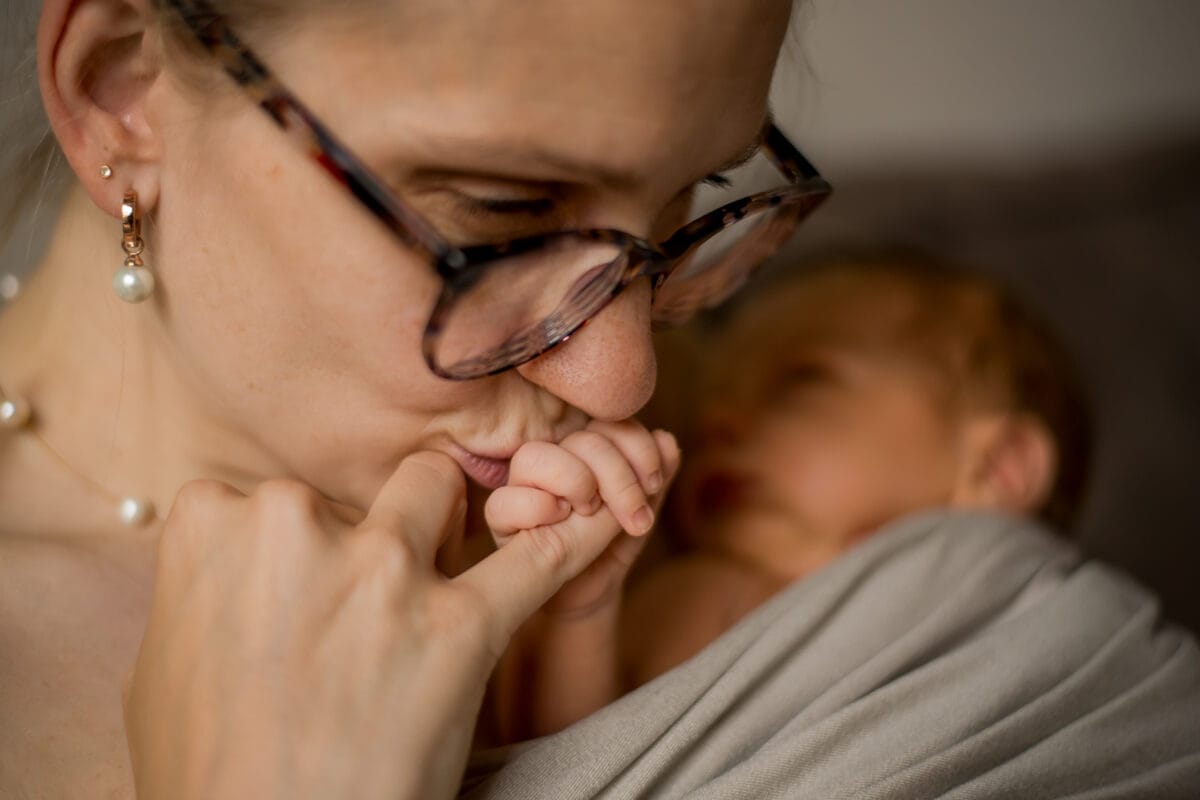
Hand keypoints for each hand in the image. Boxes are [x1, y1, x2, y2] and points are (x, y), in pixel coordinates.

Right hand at [123, 452, 629, 799]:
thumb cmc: (205, 778)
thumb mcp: (160, 673)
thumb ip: (205, 592)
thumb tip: (234, 570)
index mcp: (210, 529)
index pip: (257, 500)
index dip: (284, 551)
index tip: (293, 593)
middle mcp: (296, 527)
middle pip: (353, 490)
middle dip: (367, 528)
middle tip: (370, 596)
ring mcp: (384, 571)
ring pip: (439, 487)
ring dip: (446, 519)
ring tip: (448, 563)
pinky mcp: (462, 624)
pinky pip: (540, 556)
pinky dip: (578, 534)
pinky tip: (605, 517)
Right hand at [485, 420, 680, 616]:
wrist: (590, 591)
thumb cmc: (611, 545)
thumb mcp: (642, 512)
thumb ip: (656, 477)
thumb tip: (667, 441)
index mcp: (585, 449)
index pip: (607, 423)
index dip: (637, 447)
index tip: (653, 485)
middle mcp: (553, 459)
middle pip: (580, 440)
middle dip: (618, 477)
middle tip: (634, 515)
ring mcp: (522, 486)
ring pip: (534, 456)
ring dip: (573, 482)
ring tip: (589, 512)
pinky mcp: (501, 518)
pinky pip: (504, 500)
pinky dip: (538, 508)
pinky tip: (559, 521)